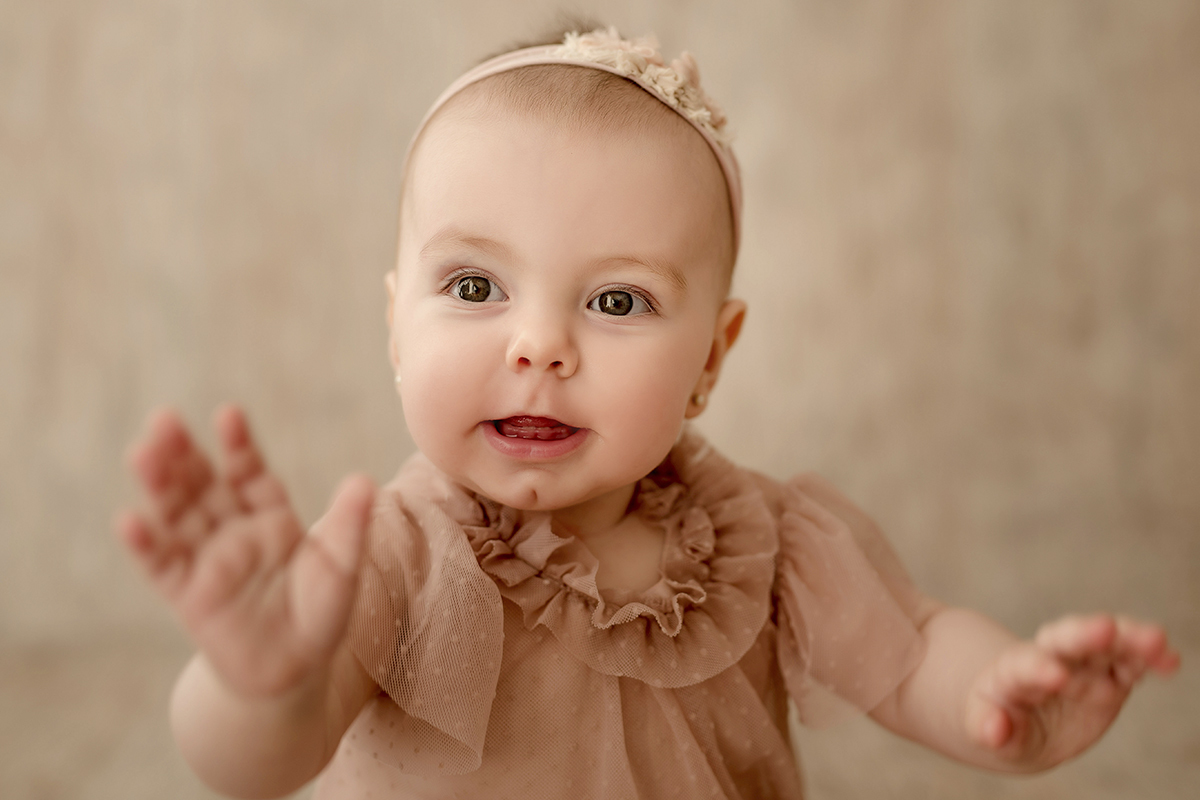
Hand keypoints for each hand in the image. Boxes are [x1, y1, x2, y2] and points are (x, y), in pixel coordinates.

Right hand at [116, 405, 374, 698]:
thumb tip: (364, 480)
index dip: (239, 445)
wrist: (294, 670)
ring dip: (159, 486)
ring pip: (177, 515)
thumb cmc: (321, 613)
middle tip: (164, 420)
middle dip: (184, 454)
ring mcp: (207, 560)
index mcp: (272, 516)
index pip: (250, 473)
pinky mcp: (187, 594)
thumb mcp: (342, 567)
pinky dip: (145, 545)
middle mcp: (234, 531)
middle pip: (204, 485)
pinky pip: (163, 566)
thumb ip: (349, 525)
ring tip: (143, 453)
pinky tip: (130, 520)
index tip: (228, 415)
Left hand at [964, 613, 1179, 767]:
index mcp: (1011, 671)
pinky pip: (1130, 664)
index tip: (1056, 676)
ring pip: (1104, 645)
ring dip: (1128, 640)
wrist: (1017, 710)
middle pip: (1064, 641)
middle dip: (1084, 634)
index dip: (1038, 668)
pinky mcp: (1109, 675)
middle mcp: (1049, 658)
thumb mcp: (984, 724)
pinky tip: (1169, 659)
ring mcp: (1082, 664)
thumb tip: (994, 730)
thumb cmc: (997, 716)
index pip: (1023, 665)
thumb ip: (987, 726)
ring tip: (1155, 639)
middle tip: (1105, 628)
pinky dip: (1149, 660)